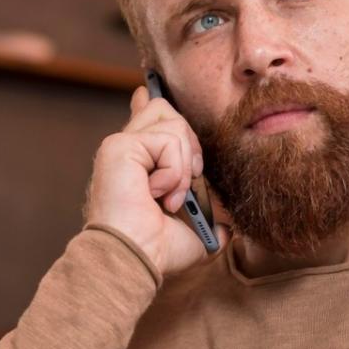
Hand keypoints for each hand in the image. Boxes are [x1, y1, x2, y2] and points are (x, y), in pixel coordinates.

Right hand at [83, 86, 229, 276]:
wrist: (134, 258)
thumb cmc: (155, 251)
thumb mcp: (193, 232)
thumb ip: (209, 222)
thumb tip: (227, 229)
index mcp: (135, 164)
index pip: (142, 120)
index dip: (147, 103)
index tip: (144, 91)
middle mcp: (124, 150)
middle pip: (167, 112)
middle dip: (189, 145)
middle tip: (184, 185)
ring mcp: (120, 145)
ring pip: (173, 124)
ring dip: (182, 165)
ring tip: (168, 197)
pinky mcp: (120, 146)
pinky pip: (167, 140)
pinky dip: (173, 170)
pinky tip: (157, 193)